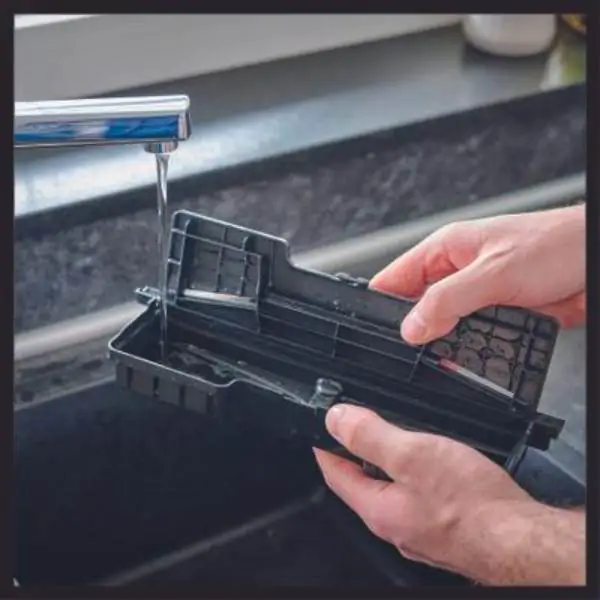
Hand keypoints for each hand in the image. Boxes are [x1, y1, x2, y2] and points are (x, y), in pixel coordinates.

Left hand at [315, 404, 585, 584]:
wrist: (522, 540)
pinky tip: (429, 465)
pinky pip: (416, 498)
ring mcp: (419, 530)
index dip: (324, 448)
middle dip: (355, 455)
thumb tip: (336, 419)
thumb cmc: (472, 504)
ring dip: (386, 465)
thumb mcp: (412, 454)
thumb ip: (370, 435)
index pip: (335, 474)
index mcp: (378, 508)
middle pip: (361, 484)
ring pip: (390, 491)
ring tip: (392, 438)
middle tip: (354, 428)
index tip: (317, 432)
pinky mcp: (443, 528)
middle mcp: (394, 524)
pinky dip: (413, 477)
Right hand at [370, 205, 585, 344]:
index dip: (379, 304)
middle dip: (412, 329)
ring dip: (440, 341)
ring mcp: (477, 293)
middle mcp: (457, 270)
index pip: (395, 277)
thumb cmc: (557, 244)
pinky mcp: (498, 312)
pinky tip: (463, 360)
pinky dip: (465, 348)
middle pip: (416, 305)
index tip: (372, 330)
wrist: (598, 259)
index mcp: (446, 249)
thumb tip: (411, 327)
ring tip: (435, 360)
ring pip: (443, 323)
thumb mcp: (493, 272)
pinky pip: (470, 335)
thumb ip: (447, 300)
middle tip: (409, 353)